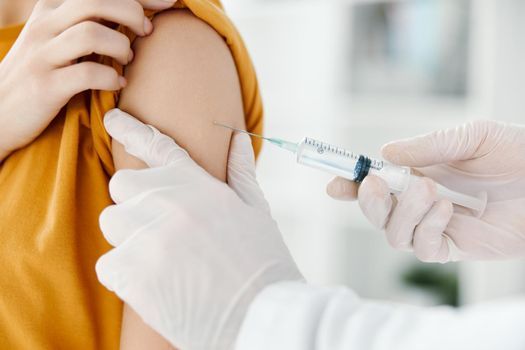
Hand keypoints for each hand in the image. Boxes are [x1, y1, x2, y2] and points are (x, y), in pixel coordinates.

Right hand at [0, 0, 176, 160]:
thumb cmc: (40, 73)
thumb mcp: (57, 39)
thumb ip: (88, 24)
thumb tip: (133, 17)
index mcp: (51, 10)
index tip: (167, 2)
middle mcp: (45, 26)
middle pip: (95, 1)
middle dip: (132, 13)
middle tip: (146, 32)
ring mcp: (43, 55)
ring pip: (91, 33)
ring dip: (121, 46)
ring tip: (126, 61)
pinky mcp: (46, 86)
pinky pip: (86, 73)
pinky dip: (111, 78)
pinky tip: (117, 83)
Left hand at [96, 109, 302, 349]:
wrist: (263, 315)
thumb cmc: (263, 262)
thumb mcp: (258, 210)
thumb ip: (240, 171)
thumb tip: (236, 138)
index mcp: (200, 185)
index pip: (157, 146)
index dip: (131, 128)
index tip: (112, 118)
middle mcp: (170, 203)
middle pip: (122, 185)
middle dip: (135, 201)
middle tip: (159, 226)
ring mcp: (149, 237)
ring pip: (112, 222)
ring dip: (129, 237)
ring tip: (162, 259)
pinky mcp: (133, 274)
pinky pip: (108, 263)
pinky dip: (125, 274)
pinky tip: (156, 284)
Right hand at [327, 120, 524, 262]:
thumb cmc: (517, 154)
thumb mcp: (471, 136)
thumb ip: (429, 145)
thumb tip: (385, 153)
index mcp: (418, 172)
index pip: (376, 182)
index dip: (350, 185)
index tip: (334, 183)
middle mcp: (420, 202)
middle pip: (375, 213)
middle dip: (367, 201)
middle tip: (376, 183)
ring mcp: (435, 226)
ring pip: (393, 234)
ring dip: (403, 213)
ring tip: (430, 190)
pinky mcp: (453, 247)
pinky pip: (423, 248)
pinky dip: (426, 229)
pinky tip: (446, 210)